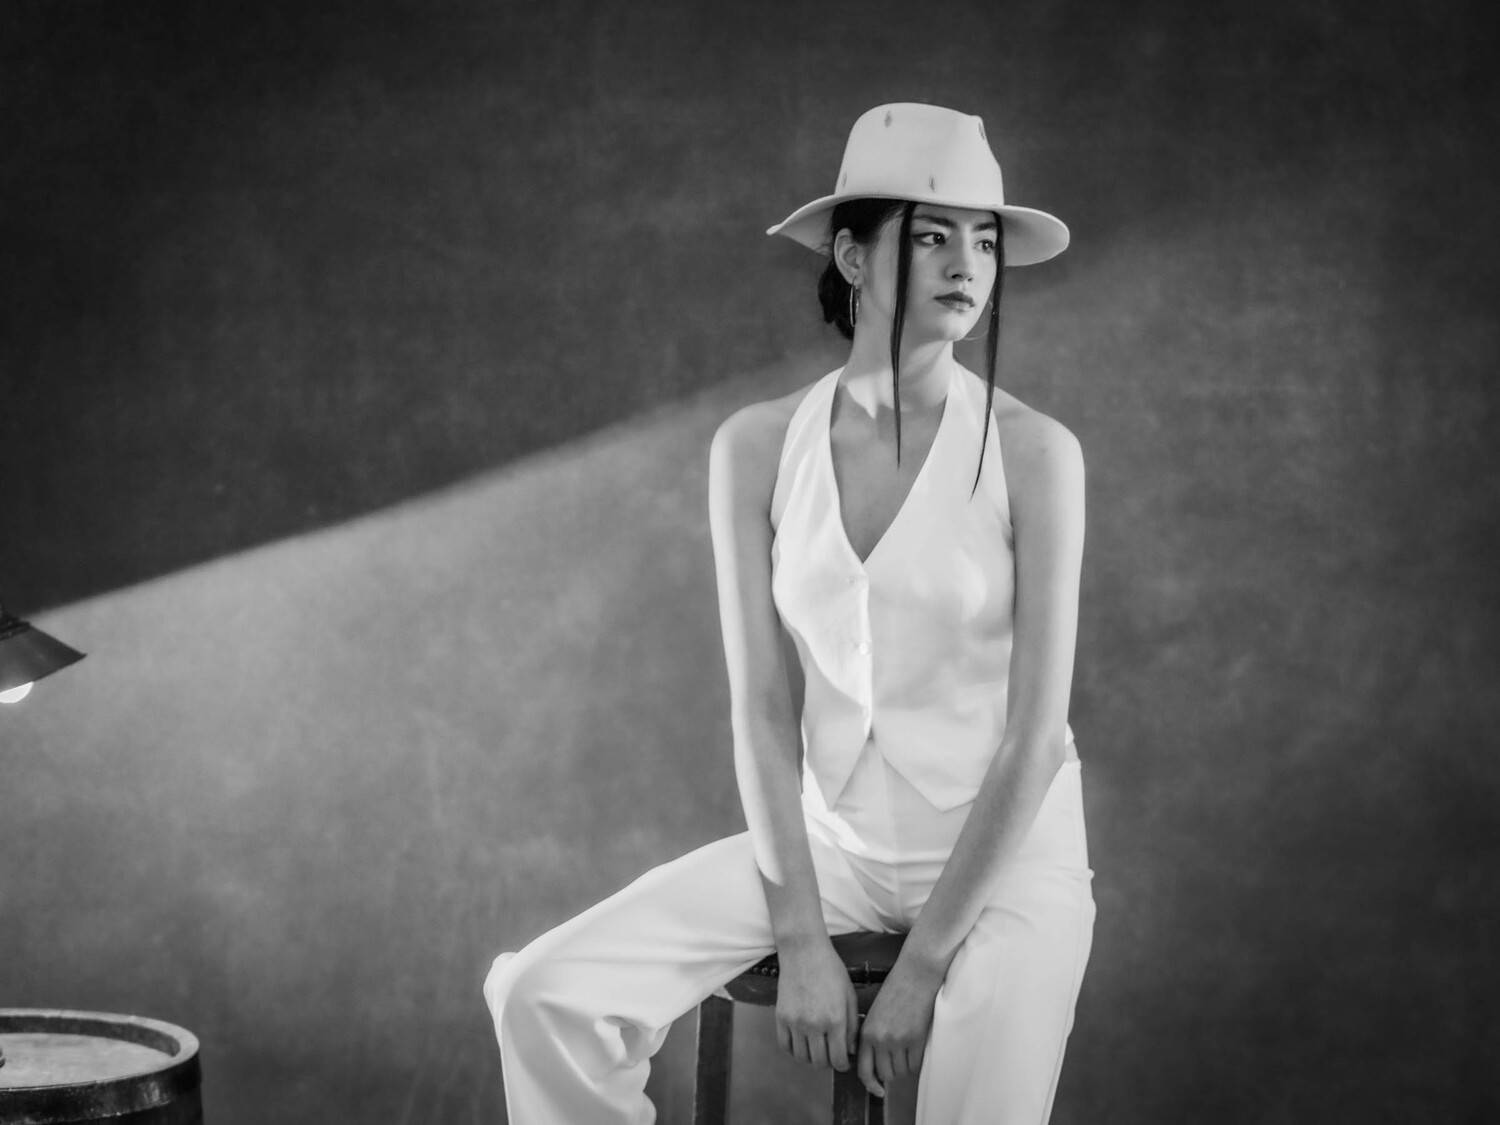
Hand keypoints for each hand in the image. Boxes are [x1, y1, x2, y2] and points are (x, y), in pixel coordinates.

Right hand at [773, 938, 860, 1071]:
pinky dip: (793, 1050)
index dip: (843, 1065)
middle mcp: (814, 1024)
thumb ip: (852, 1025)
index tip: (843, 1061)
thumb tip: (850, 1050)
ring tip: (817, 1049)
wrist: (803, 951)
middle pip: (820, 1062)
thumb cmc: (830, 970)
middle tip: (830, 1055)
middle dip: (828, 1063)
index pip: (838, 1059)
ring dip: (811, 1058)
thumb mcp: (849, 995)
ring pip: (802, 1057)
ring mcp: (795, 1022)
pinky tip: (801, 1043)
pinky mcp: (781, 1017)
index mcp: (835, 1019)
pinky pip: (785, 1046)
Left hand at [856, 955, 943, 1097]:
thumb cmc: (895, 990)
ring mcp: (898, 1041)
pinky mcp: (916, 1040)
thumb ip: (871, 1036)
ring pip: (901, 1071)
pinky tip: (916, 1046)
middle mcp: (880, 1040)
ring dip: (904, 1066)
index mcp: (866, 1032)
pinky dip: (917, 1061)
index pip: (863, 1070)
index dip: (870, 1084)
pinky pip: (915, 1064)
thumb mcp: (875, 1013)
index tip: (877, 1090)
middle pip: (885, 1074)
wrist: (915, 975)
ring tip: (907, 1048)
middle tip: (897, 1060)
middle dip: (891, 1072)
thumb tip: (874, 1060)